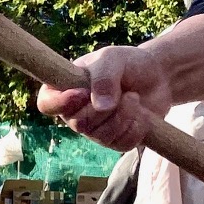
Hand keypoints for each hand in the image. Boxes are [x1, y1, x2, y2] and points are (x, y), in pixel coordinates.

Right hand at [38, 45, 175, 149]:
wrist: (157, 76)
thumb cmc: (127, 63)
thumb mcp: (113, 58)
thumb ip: (103, 77)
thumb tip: (101, 107)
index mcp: (64, 89)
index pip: (47, 104)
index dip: (61, 103)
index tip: (83, 92)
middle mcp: (75, 113)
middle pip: (78, 124)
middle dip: (105, 109)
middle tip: (124, 91)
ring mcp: (94, 130)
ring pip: (102, 136)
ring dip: (124, 116)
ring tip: (134, 97)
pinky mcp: (115, 141)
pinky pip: (121, 144)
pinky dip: (136, 128)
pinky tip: (141, 114)